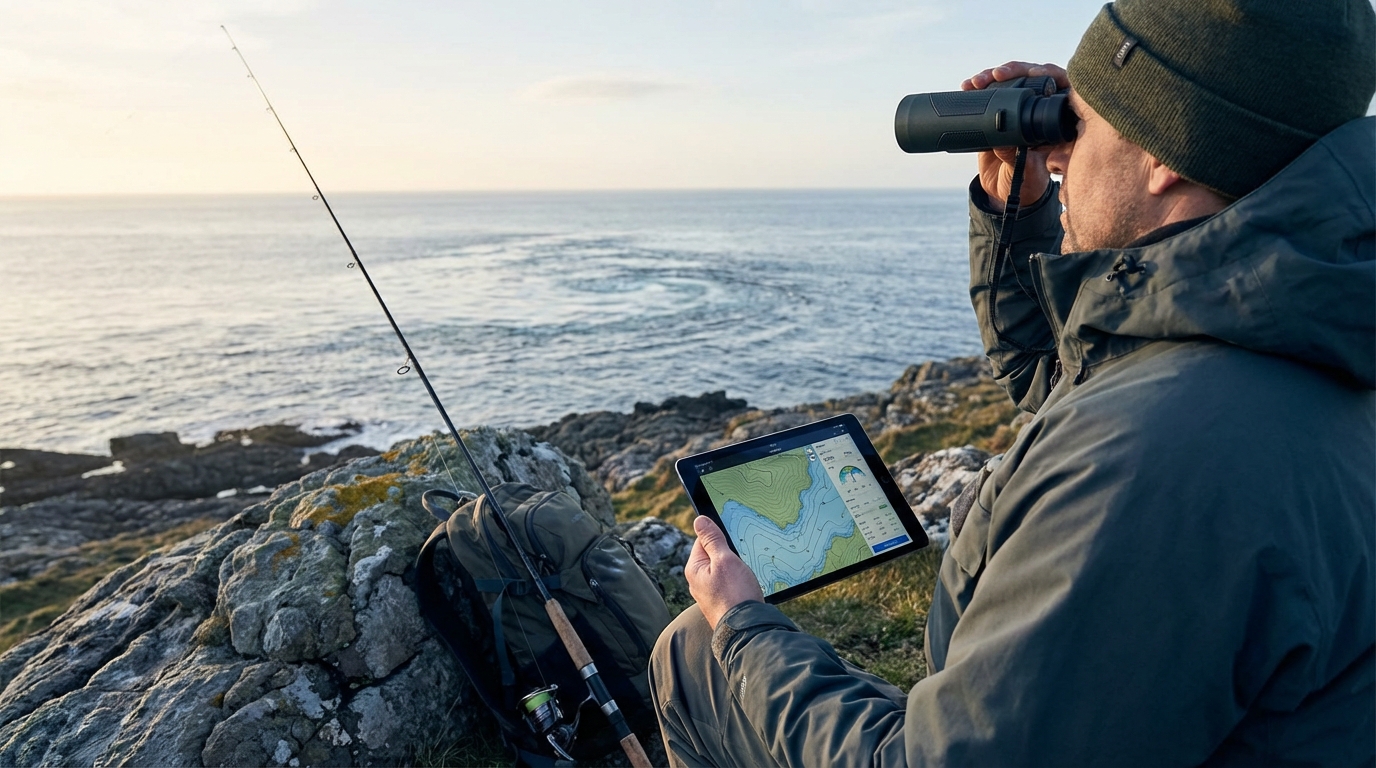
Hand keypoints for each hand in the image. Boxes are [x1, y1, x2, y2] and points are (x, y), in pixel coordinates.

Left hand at [685, 516, 764, 629]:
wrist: (746, 630)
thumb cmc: (735, 594)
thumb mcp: (725, 560)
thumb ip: (712, 539)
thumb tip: (699, 520)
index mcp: (694, 569)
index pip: (703, 540)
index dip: (720, 537)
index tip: (734, 540)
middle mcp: (698, 582)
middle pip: (714, 556)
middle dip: (730, 555)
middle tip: (742, 561)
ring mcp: (709, 594)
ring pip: (724, 571)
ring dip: (736, 569)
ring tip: (745, 577)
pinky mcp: (721, 603)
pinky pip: (729, 585)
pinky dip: (739, 582)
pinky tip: (747, 587)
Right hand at [961, 61, 1068, 207]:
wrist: (1008, 191)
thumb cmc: (1027, 182)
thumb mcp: (1025, 172)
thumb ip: (1016, 158)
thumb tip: (1001, 141)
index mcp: (1055, 119)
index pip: (1058, 85)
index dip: (1047, 73)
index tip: (1032, 72)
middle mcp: (1037, 110)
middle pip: (1030, 76)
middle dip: (1012, 70)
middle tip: (996, 75)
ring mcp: (1016, 111)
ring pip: (1008, 82)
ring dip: (991, 77)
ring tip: (976, 81)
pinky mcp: (996, 115)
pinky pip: (989, 95)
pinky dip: (977, 89)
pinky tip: (966, 87)